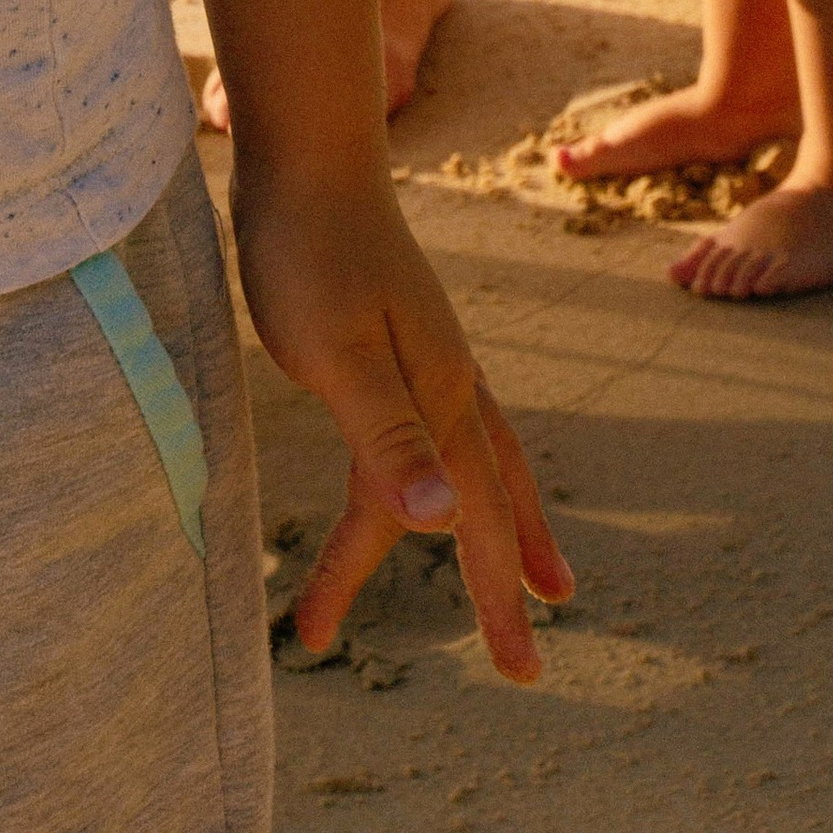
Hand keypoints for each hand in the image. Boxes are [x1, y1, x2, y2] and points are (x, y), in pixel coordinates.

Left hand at [232, 169, 572, 680]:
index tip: (522, 674)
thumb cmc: (309, 251)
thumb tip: (442, 525)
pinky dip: (431, 479)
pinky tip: (422, 489)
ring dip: (484, 533)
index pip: (481, 519)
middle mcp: (451, 381)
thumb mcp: (335, 352)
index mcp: (443, 395)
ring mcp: (428, 358)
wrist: (306, 158)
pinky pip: (426, 435)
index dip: (498, 596)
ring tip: (521, 584)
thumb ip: (385, 435)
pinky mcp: (394, 342)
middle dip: (510, 577)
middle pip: (495, 499)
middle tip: (526, 663)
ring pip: (470, 467)